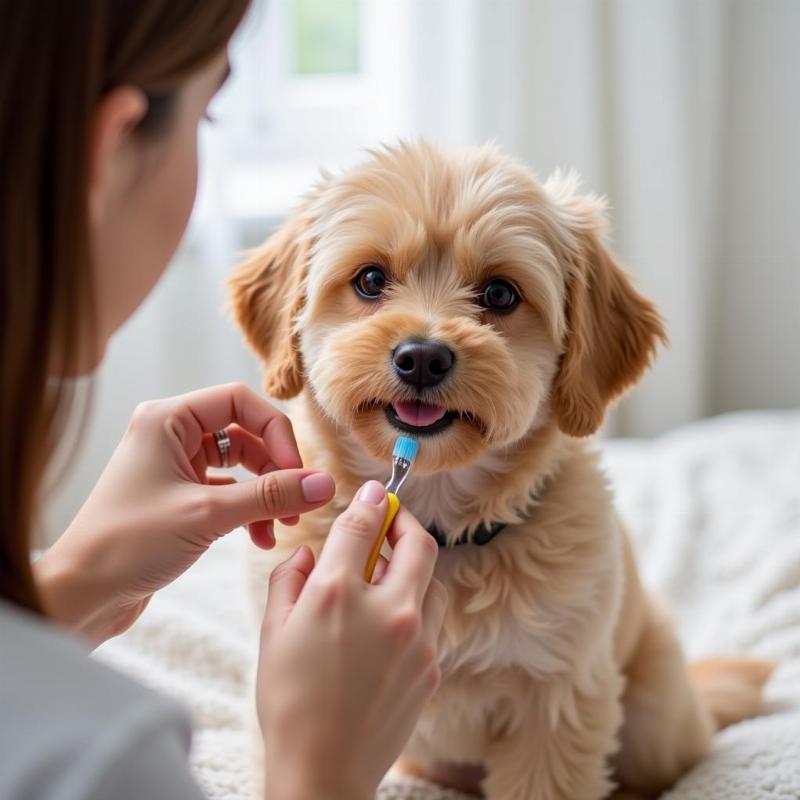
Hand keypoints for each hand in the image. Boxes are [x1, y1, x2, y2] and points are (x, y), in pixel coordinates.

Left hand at [36, 383, 334, 643]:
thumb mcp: (208, 515)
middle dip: (275, 469)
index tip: (297, 471)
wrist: (81, 595)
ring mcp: (174, 466)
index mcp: (167, 420)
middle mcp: (169, 435)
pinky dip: (248, 511)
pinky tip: (259, 537)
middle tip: (297, 503)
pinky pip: (227, 491)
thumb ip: (271, 496)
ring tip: (281, 527)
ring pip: (240, 466)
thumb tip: (324, 483)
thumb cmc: (127, 545)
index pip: (239, 401)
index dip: (275, 432)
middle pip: (244, 434)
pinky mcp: (178, 497)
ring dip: (265, 495)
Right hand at [257, 481, 447, 799]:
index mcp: (339, 594)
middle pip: (418, 544)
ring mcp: (416, 639)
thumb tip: (307, 555)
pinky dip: (413, 610)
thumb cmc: (288, 702)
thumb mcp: (272, 632)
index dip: (369, 500)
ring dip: (414, 569)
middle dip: (406, 522)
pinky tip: (387, 626)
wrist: (323, 771)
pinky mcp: (431, 666)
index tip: (372, 491)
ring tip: (388, 575)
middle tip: (392, 520)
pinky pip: (430, 622)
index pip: (362, 525)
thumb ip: (289, 581)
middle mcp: (386, 609)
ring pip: (432, 583)